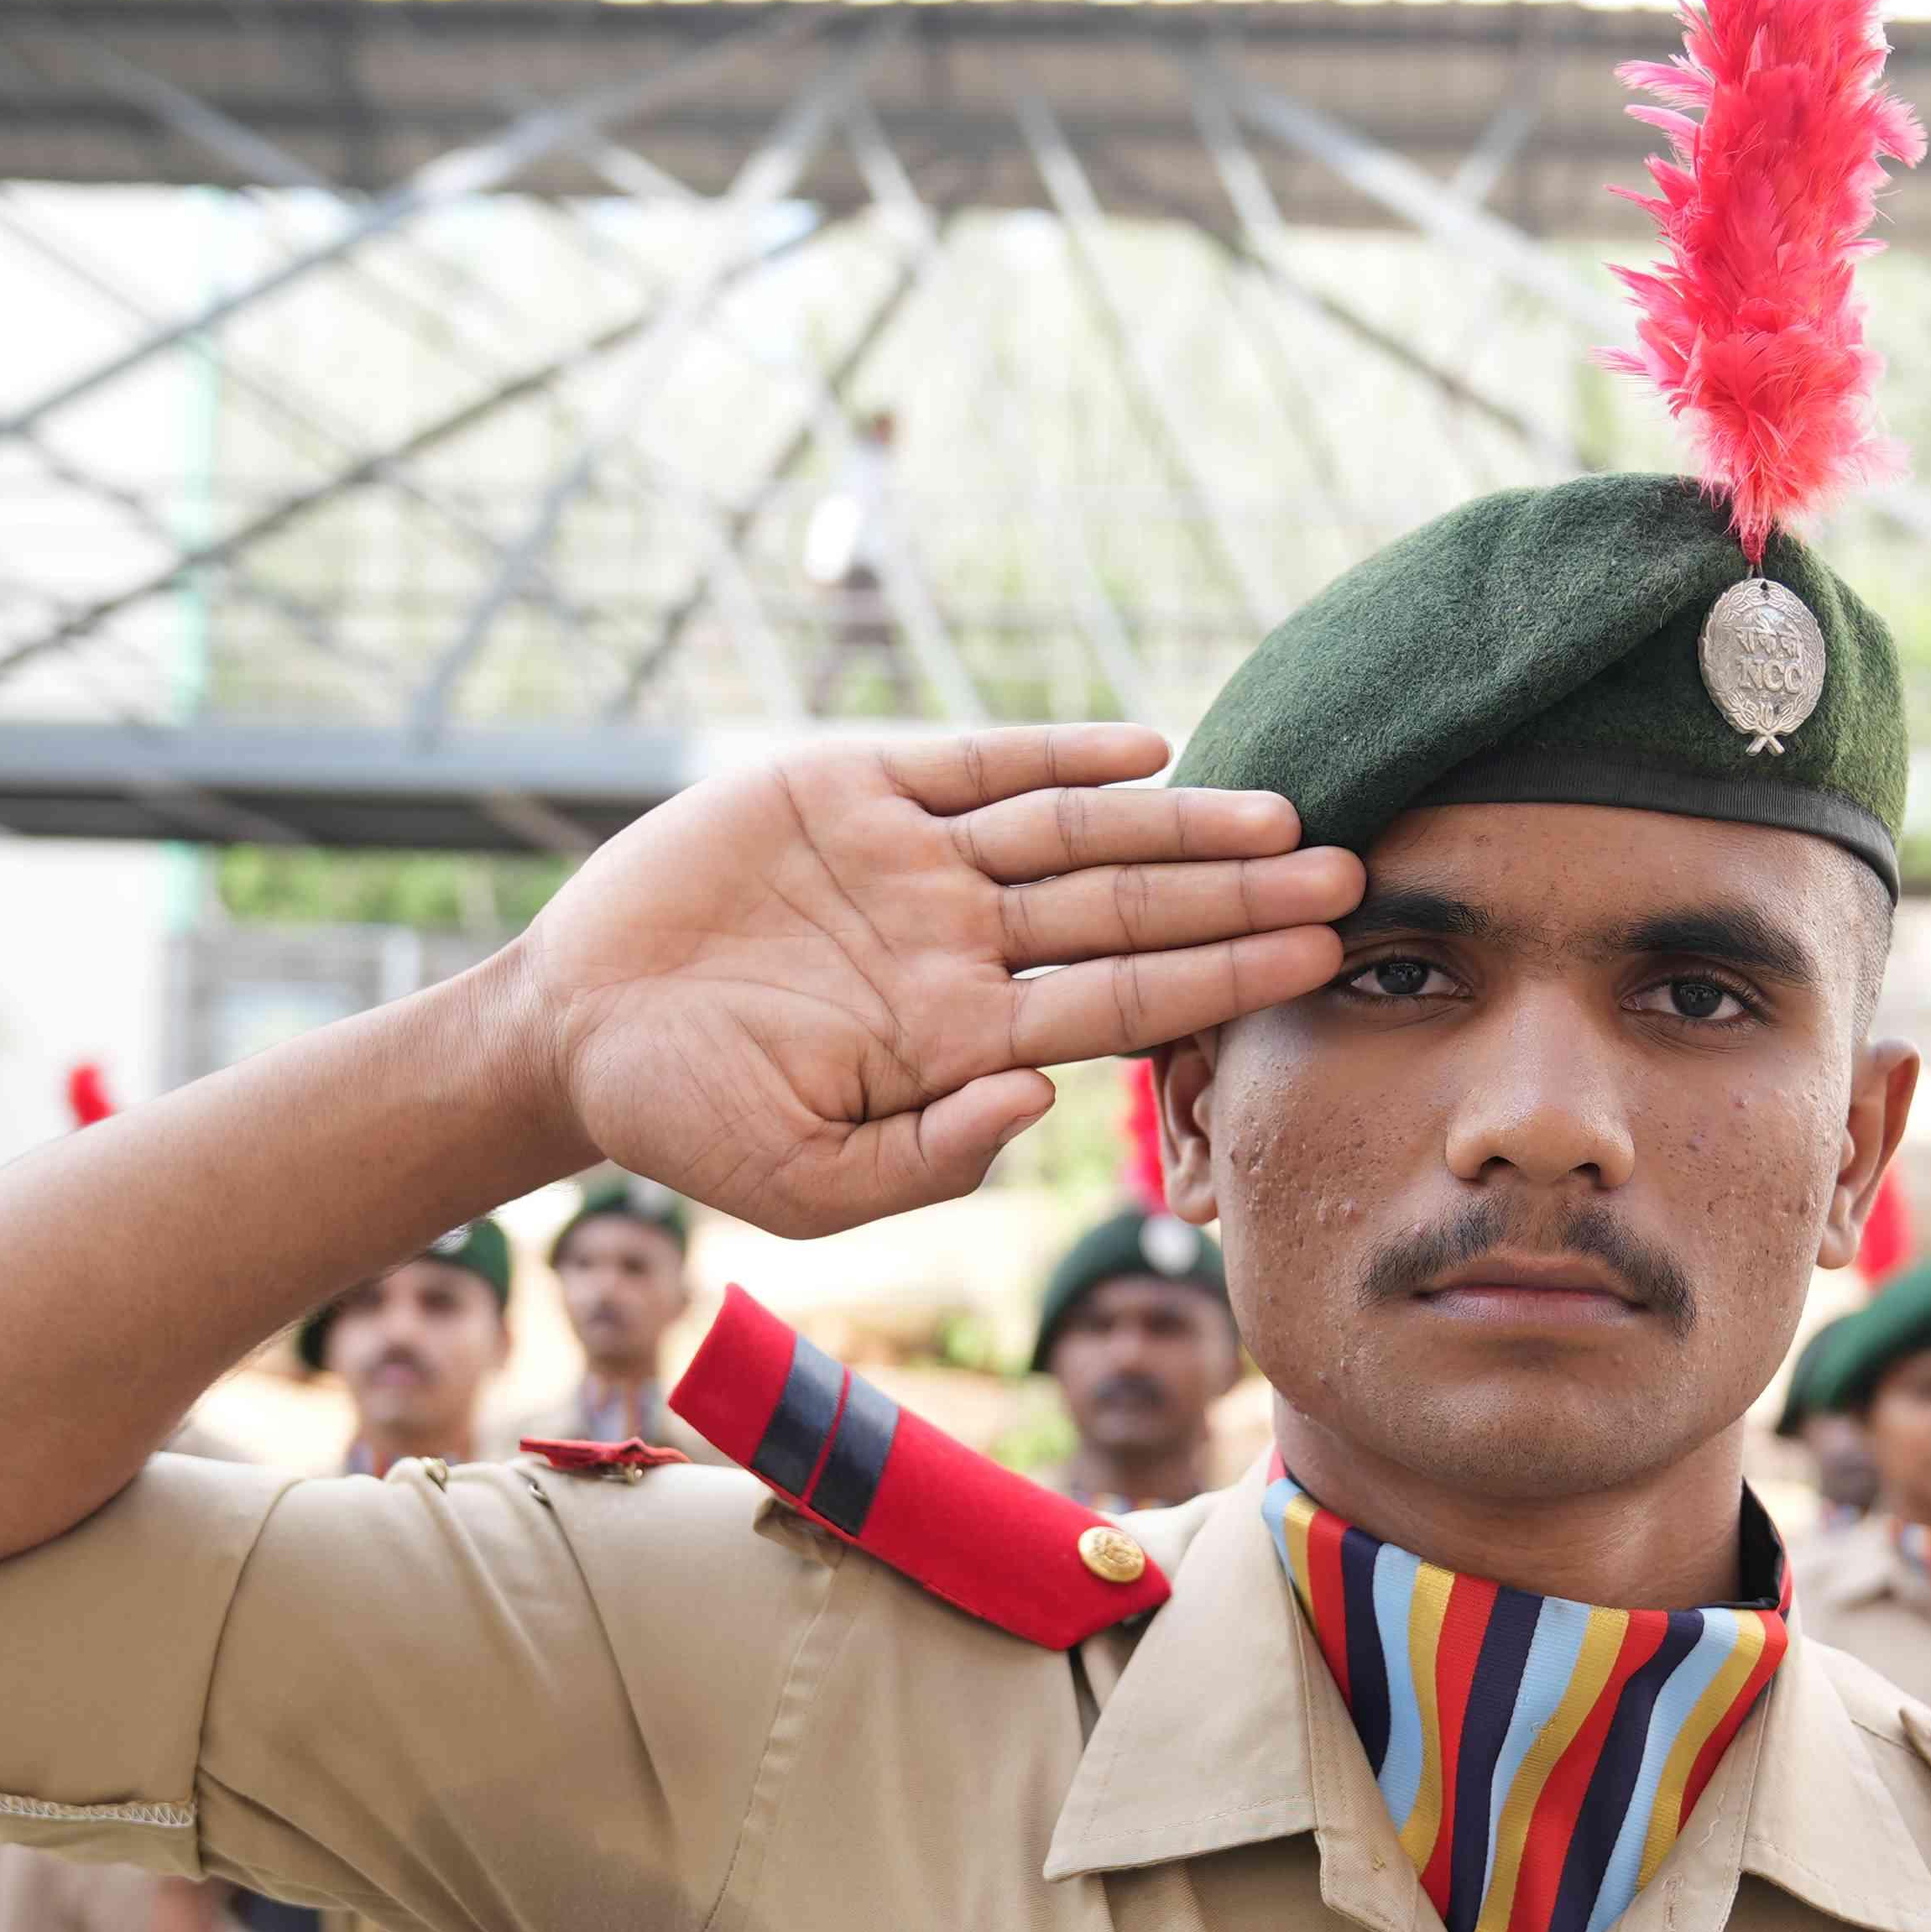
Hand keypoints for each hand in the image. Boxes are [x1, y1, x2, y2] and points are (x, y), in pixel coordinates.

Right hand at [505, 731, 1358, 1234]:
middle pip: (1131, 912)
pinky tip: (1146, 749)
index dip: (1226, 976)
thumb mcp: (803, 1182)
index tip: (1323, 956)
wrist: (573, 1029)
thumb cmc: (688, 1122)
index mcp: (963, 1038)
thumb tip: (1039, 1097)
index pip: (1126, 1004)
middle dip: (1243, 896)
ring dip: (1181, 824)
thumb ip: (925, 1158)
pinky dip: (1059, 754)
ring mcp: (913, 863)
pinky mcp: (850, 789)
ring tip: (1282, 815)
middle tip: (1357, 872)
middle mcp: (959, 944)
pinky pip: (977, 764)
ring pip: (1076, 833)